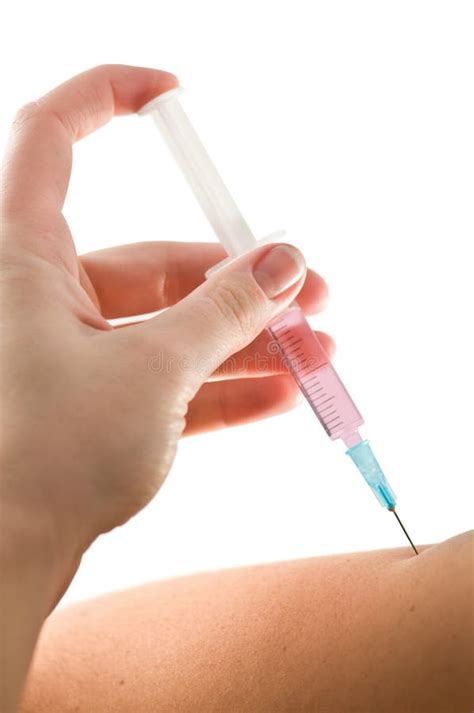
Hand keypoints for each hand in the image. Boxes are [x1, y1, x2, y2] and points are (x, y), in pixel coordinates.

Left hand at [0, 65, 330, 596]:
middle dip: (239, 281)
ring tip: (312, 354)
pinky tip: (277, 395)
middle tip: (308, 296)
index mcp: (26, 257)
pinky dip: (219, 385)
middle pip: (155, 260)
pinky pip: (165, 377)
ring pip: (169, 326)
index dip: (108, 97)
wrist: (8, 558)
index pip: (52, 137)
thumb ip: (223, 312)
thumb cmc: (45, 457)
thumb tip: (282, 265)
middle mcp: (44, 295)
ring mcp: (71, 351)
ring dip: (242, 340)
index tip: (174, 95)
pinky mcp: (94, 400)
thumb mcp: (153, 370)